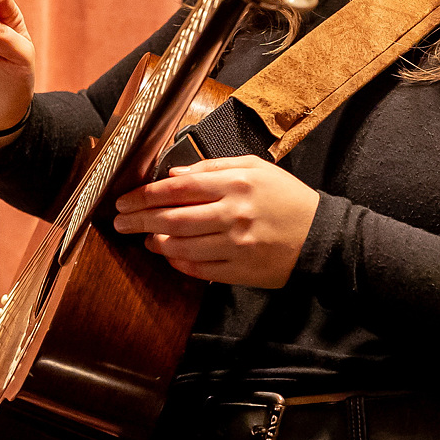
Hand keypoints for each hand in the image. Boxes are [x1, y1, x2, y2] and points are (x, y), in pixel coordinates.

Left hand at [113, 156, 319, 288]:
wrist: (320, 236)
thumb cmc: (286, 198)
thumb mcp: (256, 168)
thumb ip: (212, 168)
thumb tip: (173, 175)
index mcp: (236, 183)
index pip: (177, 188)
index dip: (145, 195)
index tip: (125, 200)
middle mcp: (233, 214)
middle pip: (171, 218)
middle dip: (138, 220)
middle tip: (119, 222)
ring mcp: (235, 245)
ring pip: (180, 245)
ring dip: (155, 242)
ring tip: (143, 238)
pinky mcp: (239, 271)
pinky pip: (197, 268)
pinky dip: (177, 262)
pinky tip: (168, 254)